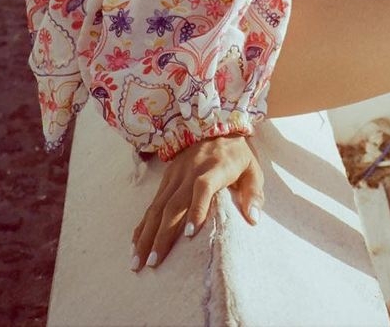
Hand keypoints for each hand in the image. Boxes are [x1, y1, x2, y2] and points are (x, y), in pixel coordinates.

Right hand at [131, 134, 262, 271]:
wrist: (215, 125)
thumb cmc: (236, 155)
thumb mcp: (252, 169)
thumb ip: (254, 194)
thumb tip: (253, 219)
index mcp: (214, 168)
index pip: (203, 187)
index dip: (196, 209)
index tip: (190, 235)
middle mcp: (190, 171)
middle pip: (174, 204)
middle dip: (162, 235)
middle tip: (154, 263)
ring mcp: (175, 175)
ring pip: (158, 206)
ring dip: (147, 234)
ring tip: (138, 260)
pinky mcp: (166, 177)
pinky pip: (153, 203)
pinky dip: (143, 224)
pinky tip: (136, 242)